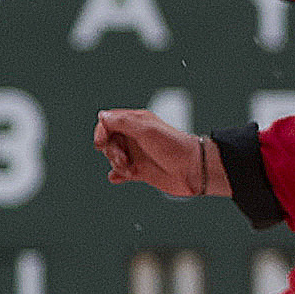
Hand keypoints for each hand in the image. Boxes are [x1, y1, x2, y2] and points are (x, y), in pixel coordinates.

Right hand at [97, 108, 225, 197]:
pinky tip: (118, 178)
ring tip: (130, 169)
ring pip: (113, 158)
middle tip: (124, 158)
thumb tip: (102, 116)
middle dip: (111, 151)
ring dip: (117, 164)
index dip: (101, 132)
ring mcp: (138, 154)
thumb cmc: (173, 146)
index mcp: (137, 123)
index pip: (108, 123)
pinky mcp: (141, 171)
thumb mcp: (146, 129)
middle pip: (109, 141)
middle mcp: (136, 137)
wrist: (193, 169)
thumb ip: (122, 121)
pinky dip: (117, 175)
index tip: (102, 142)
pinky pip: (120, 173)